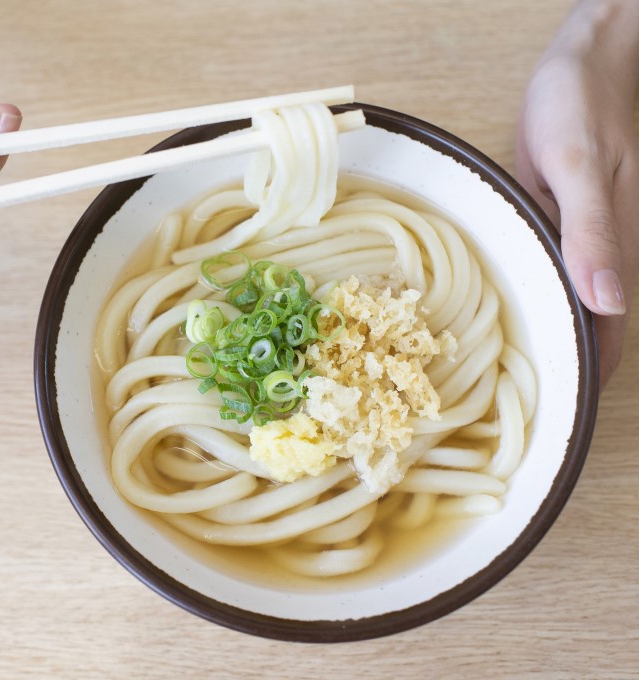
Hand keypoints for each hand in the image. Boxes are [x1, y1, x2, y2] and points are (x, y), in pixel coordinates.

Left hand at [516, 0, 638, 386]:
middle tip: (509, 415)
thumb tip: (609, 303)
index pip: (609, 338)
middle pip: (588, 333)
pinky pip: (549, 277)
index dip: (587, 381)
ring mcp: (578, 243)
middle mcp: (599, 257)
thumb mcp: (580, 165)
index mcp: (613, 251)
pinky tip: (502, 320)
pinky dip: (532, 303)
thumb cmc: (581, 106)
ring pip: (567, 309)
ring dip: (543, 342)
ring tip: (495, 383)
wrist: (584, 64)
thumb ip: (592, 231)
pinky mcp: (558, 226)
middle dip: (558, 374)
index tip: (555, 423)